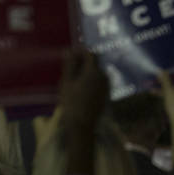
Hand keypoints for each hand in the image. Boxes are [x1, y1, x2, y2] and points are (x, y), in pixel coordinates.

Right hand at [56, 49, 107, 174]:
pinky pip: (99, 81)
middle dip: (84, 62)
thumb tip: (69, 50)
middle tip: (70, 67)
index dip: (81, 51)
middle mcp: (103, 75)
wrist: (82, 124)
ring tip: (74, 78)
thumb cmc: (71, 102)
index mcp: (94, 71)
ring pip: (97, 72)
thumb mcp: (67, 82)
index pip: (91, 54)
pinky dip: (91, 80)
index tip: (72, 54)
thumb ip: (70, 65)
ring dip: (87, 71)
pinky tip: (81, 88)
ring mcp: (106, 85)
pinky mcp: (106, 93)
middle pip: (95, 62)